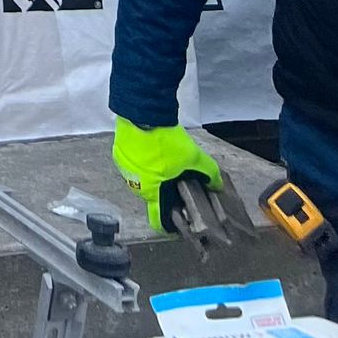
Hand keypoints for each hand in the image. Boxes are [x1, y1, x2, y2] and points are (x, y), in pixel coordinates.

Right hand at [112, 116, 223, 230]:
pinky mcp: (119, 153)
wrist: (143, 113)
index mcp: (152, 192)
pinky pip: (134, 163)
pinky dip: (142, 160)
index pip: (157, 220)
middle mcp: (136, 185)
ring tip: (165, 158)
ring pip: (143, 178)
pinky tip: (152, 148)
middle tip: (178, 176)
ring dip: (153, 173)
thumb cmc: (165, 139)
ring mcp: (125, 169)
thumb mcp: (194, 157)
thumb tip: (218, 185)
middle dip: (165, 189)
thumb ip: (209, 174)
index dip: (169, 223)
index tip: (178, 217)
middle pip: (153, 195)